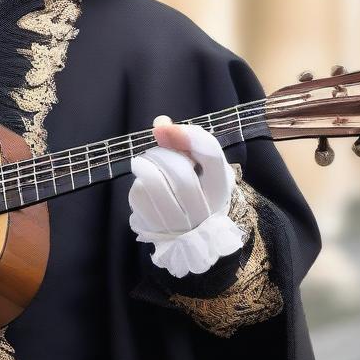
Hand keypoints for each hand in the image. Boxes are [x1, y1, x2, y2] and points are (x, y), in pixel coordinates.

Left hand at [128, 115, 242, 277]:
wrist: (190, 236)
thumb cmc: (196, 192)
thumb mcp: (199, 167)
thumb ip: (183, 143)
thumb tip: (160, 123)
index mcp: (221, 188)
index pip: (211, 156)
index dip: (189, 136)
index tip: (166, 126)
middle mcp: (204, 208)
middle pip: (180, 171)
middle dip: (161, 154)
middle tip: (156, 151)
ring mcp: (179, 222)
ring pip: (155, 182)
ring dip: (145, 164)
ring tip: (145, 163)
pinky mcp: (155, 227)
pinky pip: (139, 194)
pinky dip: (139, 182)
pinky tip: (145, 185)